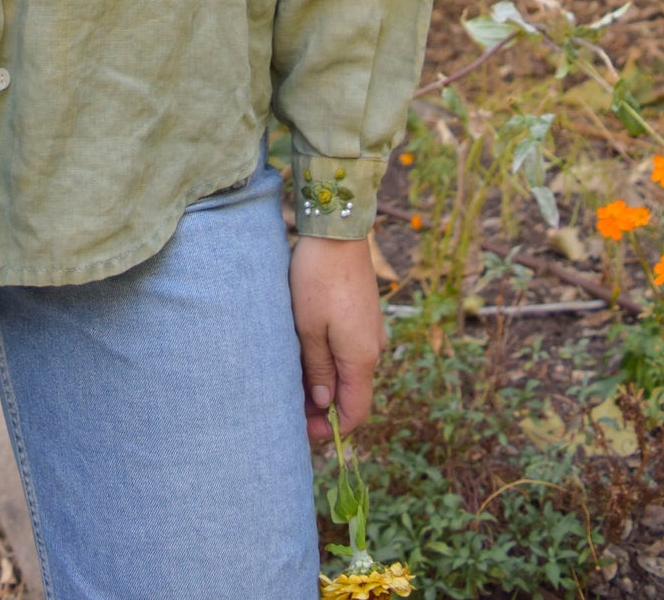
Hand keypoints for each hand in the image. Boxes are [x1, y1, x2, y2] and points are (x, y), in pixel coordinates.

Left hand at [289, 235, 385, 445]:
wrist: (338, 232)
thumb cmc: (317, 279)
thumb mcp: (309, 328)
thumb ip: (319, 369)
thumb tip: (325, 404)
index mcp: (362, 358)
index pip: (356, 412)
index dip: (331, 429)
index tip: (302, 431)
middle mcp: (373, 348)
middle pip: (352, 393)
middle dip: (324, 407)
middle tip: (290, 408)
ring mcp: (371, 330)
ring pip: (350, 371)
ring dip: (325, 383)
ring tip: (293, 381)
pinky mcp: (364, 315)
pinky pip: (350, 350)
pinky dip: (330, 361)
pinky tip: (306, 354)